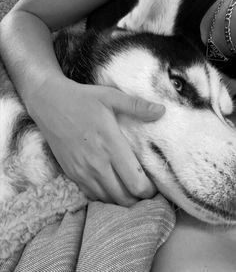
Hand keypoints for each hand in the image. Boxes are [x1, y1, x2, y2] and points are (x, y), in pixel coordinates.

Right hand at [29, 76, 164, 205]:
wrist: (49, 103)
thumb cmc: (82, 99)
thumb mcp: (110, 96)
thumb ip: (137, 105)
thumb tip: (162, 111)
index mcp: (111, 145)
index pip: (136, 183)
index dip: (150, 190)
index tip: (155, 183)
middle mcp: (97, 164)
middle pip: (125, 198)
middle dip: (139, 197)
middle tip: (146, 187)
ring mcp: (82, 171)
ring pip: (109, 200)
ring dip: (123, 199)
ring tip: (130, 187)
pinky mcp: (71, 173)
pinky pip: (92, 195)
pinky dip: (105, 195)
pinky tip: (111, 184)